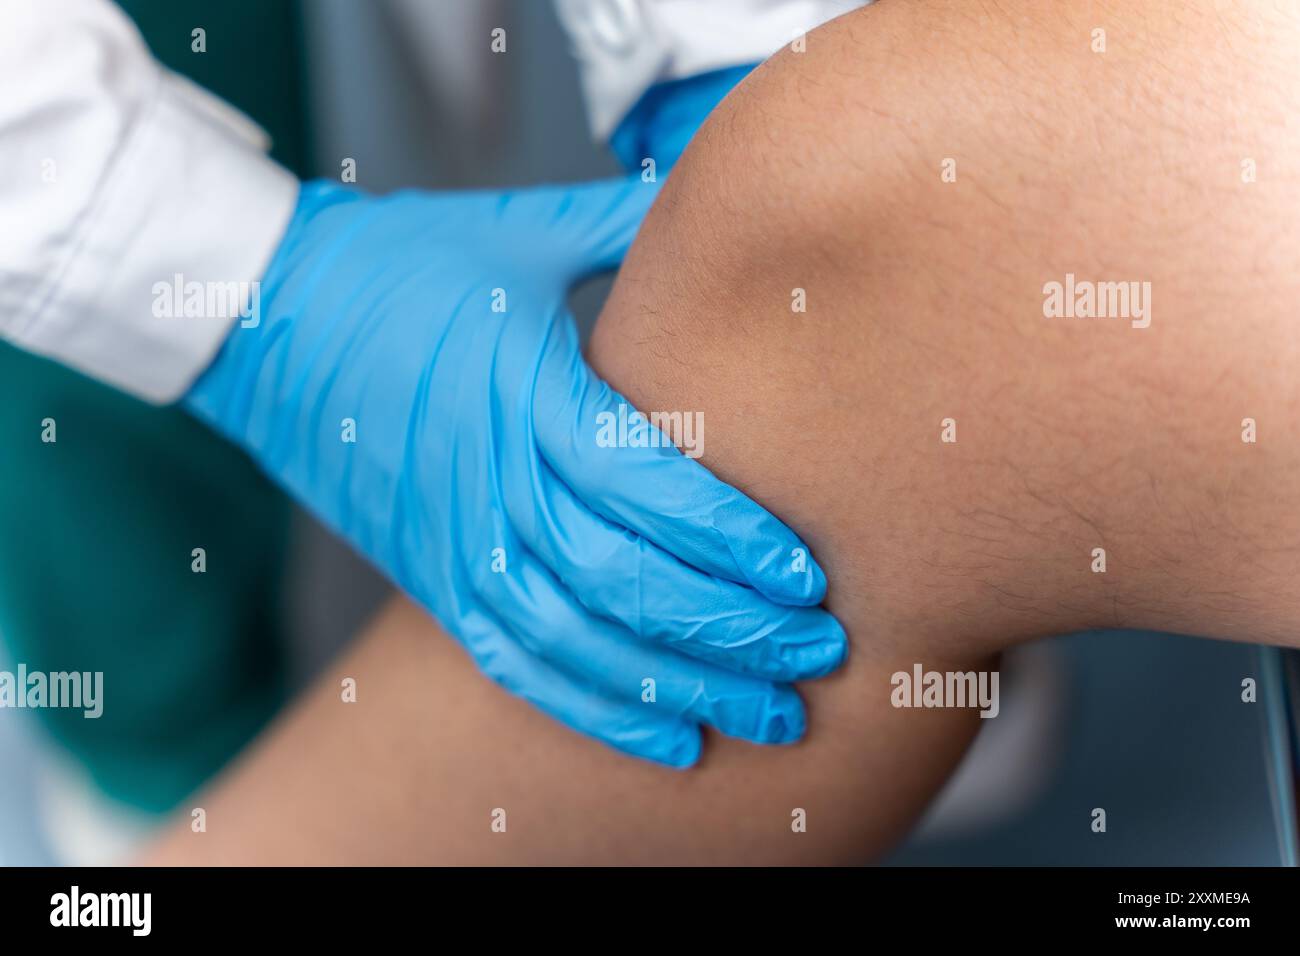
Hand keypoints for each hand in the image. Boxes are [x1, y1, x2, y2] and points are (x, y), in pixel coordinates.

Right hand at [184, 177, 845, 765]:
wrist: (264, 319)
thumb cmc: (400, 266)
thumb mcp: (521, 232)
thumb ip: (627, 226)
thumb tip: (724, 203)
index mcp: (523, 393)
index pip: (638, 484)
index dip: (725, 537)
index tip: (805, 575)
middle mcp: (490, 482)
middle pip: (620, 579)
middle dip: (727, 628)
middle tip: (820, 655)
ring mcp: (455, 542)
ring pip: (577, 640)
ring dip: (678, 686)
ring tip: (770, 713)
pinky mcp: (434, 578)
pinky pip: (518, 662)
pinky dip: (595, 709)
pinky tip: (671, 738)